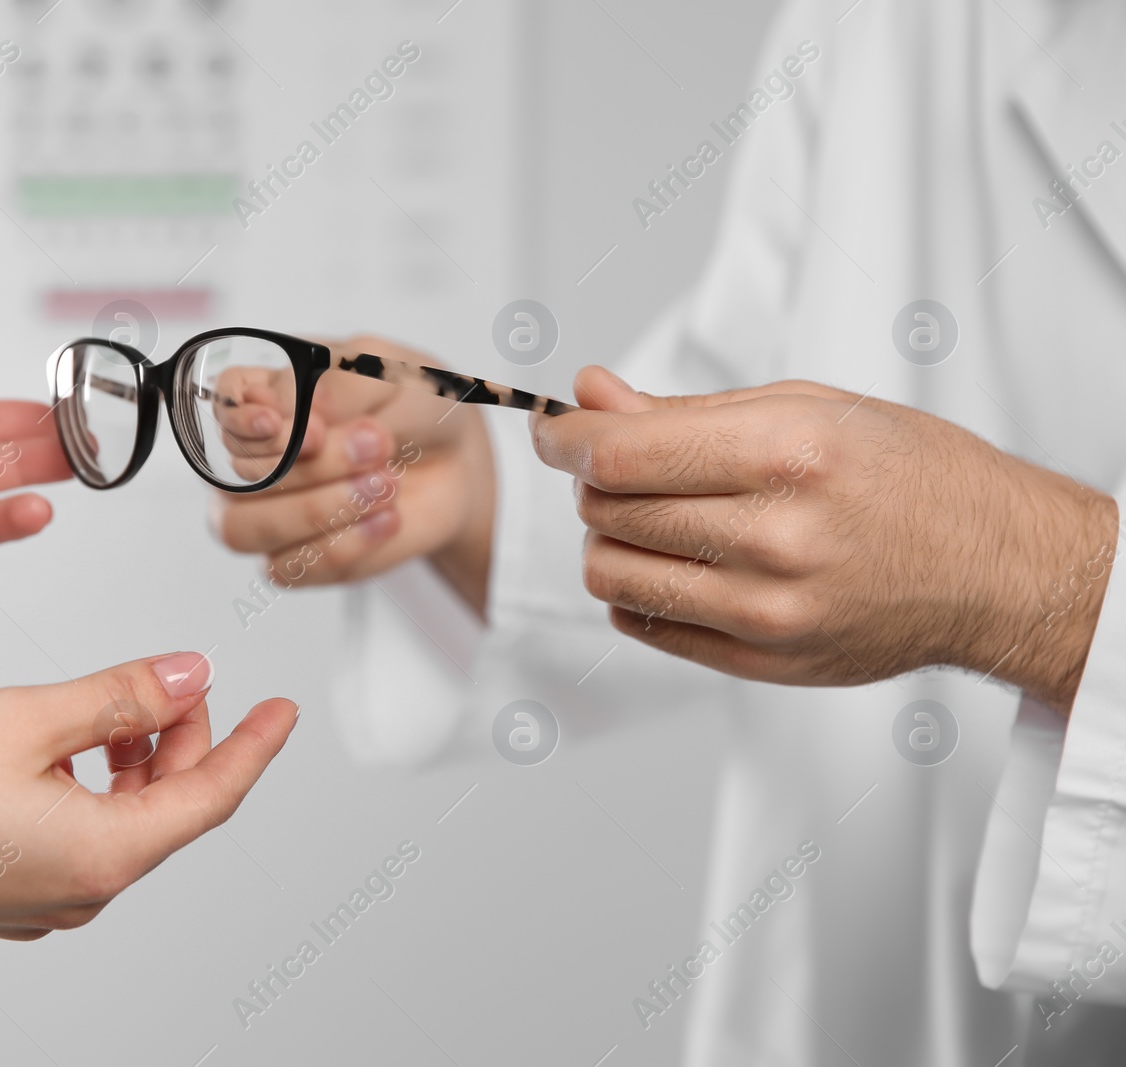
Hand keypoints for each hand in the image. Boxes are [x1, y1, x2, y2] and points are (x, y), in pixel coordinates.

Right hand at [0, 652, 294, 1063]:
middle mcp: (86, 887)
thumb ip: (123, 696)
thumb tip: (190, 675)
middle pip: (170, 806)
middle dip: (183, 738)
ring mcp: (48, 896)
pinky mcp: (12, 890)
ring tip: (113, 703)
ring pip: (124, 817)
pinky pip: (82, 831)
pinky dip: (92, 782)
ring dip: (133, 757)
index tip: (283, 712)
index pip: (214, 796)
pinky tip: (63, 743)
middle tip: (176, 679)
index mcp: (107, 852)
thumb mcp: (33, 717)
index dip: (255, 746)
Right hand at [211, 335, 495, 614]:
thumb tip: (304, 416)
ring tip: (385, 485)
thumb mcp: (394, 374)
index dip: (250, 421)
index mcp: (264, 395)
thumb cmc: (413, 406)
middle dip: (312, 465)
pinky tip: (388, 519)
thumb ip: (343, 386)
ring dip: (316, 510)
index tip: (312, 429)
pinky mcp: (294, 559)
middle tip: (378, 444)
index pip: (223, 407)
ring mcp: (264, 512)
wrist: (455, 461)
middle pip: (239, 471)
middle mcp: (251, 456)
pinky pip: (286, 569)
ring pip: (244, 528)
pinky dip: (341, 546)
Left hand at [531, 368, 1119, 709]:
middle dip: (593, 481)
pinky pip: (645, 627)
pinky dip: (639, 592)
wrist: (998, 570)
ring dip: (608, 539)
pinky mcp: (762, 662)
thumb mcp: (808, 408)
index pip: (621, 454)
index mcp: (788, 455)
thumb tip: (589, 396)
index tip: (554, 430)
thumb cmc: (911, 477)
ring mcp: (767, 611)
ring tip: (651, 519)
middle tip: (623, 467)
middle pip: (609, 511)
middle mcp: (775, 538)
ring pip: (611, 575)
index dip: (565, 439)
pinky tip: (679, 566)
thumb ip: (684, 411)